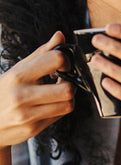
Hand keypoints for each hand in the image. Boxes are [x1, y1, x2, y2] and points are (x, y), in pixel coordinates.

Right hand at [0, 32, 75, 147]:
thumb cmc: (2, 93)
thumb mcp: (17, 70)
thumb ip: (41, 54)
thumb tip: (60, 36)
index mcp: (18, 75)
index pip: (55, 60)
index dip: (66, 61)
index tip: (63, 65)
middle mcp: (22, 95)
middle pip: (67, 89)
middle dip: (70, 84)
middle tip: (63, 81)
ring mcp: (27, 114)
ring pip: (68, 104)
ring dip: (68, 98)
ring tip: (58, 93)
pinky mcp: (33, 128)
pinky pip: (60, 116)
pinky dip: (60, 109)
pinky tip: (51, 104)